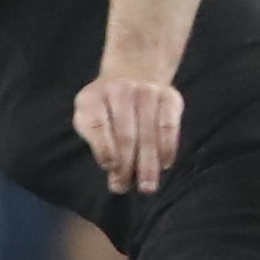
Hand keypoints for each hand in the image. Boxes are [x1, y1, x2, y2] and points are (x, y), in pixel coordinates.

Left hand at [72, 75, 182, 192]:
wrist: (134, 71)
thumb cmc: (107, 106)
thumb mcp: (90, 115)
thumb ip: (97, 141)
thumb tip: (112, 170)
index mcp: (93, 97)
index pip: (97, 124)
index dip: (103, 148)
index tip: (109, 168)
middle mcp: (120, 91)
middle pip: (125, 134)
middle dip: (125, 165)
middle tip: (126, 188)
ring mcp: (147, 91)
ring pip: (148, 134)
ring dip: (148, 164)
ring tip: (147, 187)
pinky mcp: (169, 96)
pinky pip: (169, 126)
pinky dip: (167, 147)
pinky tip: (165, 164)